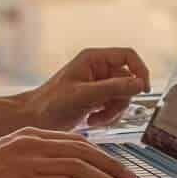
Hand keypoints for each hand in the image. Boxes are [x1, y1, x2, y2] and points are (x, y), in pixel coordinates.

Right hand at [0, 126, 133, 177]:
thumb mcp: (8, 156)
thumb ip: (33, 158)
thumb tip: (57, 172)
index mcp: (31, 134)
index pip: (75, 141)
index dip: (100, 154)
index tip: (114, 165)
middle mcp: (36, 142)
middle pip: (85, 152)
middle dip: (111, 165)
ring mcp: (33, 159)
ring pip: (81, 167)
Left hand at [21, 48, 151, 130]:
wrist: (33, 121)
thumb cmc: (50, 104)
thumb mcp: (84, 95)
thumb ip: (113, 88)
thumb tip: (140, 84)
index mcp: (94, 59)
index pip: (128, 56)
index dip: (140, 71)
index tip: (143, 90)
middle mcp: (98, 69)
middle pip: (128, 81)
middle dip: (120, 101)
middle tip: (106, 113)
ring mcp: (98, 85)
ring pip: (123, 97)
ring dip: (113, 112)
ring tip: (95, 119)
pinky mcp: (96, 99)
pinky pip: (114, 107)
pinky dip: (107, 117)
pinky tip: (91, 121)